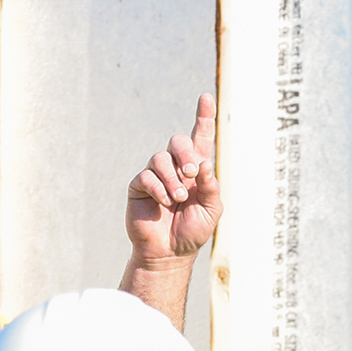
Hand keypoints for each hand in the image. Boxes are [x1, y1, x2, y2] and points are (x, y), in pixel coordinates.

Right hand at [126, 93, 220, 265]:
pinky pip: (147, 176)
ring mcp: (156, 175)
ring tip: (178, 199)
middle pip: (178, 141)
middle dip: (186, 154)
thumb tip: (203, 164)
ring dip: (172, 178)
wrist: (169, 253)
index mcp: (197, 170)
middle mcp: (176, 167)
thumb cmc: (192, 231)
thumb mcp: (211, 210)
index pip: (200, 137)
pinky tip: (164, 202)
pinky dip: (158, 189)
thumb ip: (210, 187)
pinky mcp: (139, 186)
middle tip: (191, 174)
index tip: (206, 97)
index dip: (204, 117)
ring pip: (161, 158)